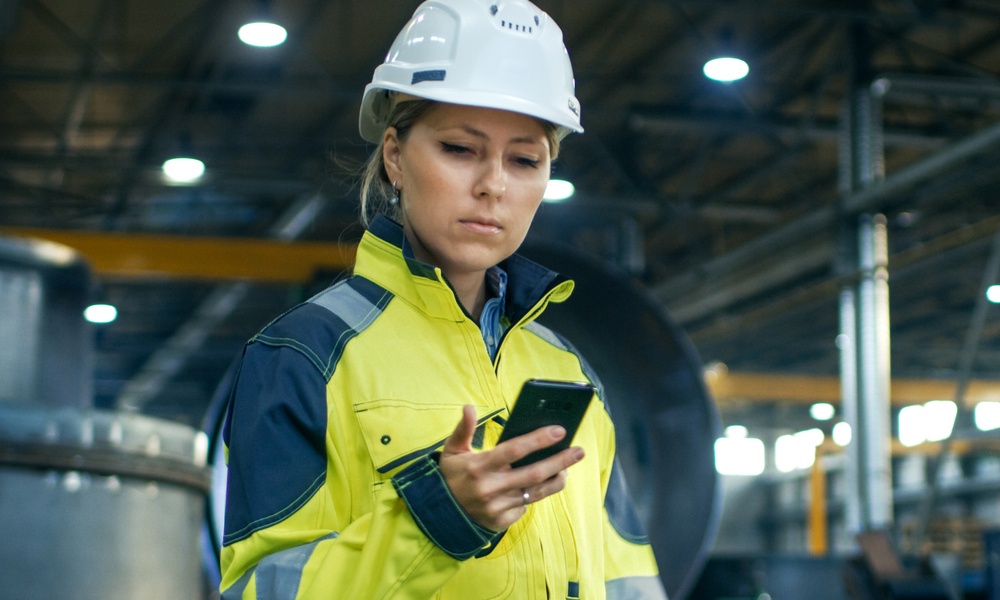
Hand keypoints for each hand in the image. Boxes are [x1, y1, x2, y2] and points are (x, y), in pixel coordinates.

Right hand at [437, 404, 584, 531]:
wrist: (440, 514)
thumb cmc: (451, 475)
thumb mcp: (452, 451)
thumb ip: (463, 429)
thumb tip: (469, 407)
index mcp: (478, 466)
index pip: (514, 450)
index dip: (539, 440)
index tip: (559, 430)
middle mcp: (490, 488)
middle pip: (534, 473)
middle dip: (561, 461)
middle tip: (579, 451)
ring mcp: (497, 507)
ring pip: (536, 493)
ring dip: (556, 479)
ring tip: (568, 468)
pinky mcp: (501, 522)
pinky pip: (525, 506)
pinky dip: (535, 494)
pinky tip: (541, 484)